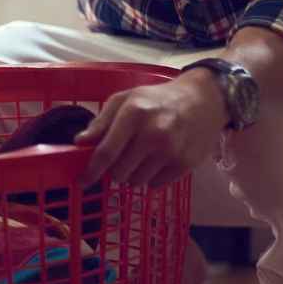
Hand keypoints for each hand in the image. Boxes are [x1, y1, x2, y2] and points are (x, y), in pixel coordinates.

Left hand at [72, 71, 226, 186]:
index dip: (91, 171)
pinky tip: (157, 159)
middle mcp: (153, 134)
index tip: (82, 181)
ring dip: (133, 174)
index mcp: (133, 114)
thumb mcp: (125, 99)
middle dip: (114, 170)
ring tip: (141, 156)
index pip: (106, 152)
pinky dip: (151, 177)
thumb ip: (101, 121)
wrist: (203, 100)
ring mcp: (171, 151)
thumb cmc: (157, 99)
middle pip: (119, 172)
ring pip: (136, 182)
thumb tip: (80, 142)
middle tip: (121, 157)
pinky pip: (156, 184)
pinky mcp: (185, 164)